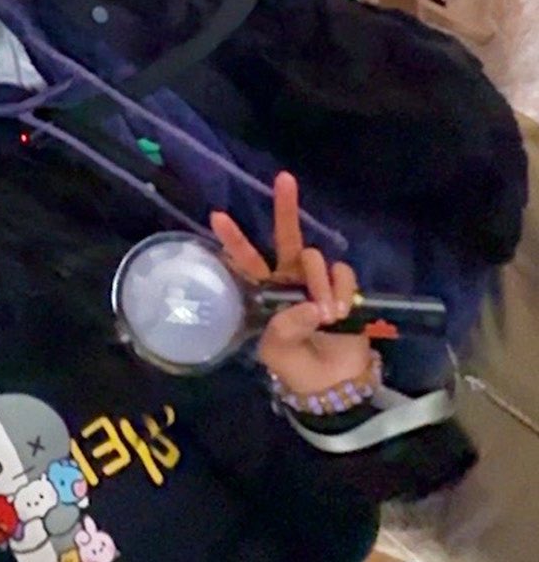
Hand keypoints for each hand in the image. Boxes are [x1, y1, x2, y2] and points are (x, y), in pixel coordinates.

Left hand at [210, 175, 369, 399]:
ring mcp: (317, 281)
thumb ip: (286, 327)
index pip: (246, 261)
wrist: (334, 383)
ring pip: (314, 259)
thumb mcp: (277, 351)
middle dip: (285, 207)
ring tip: (326, 316)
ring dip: (320, 285)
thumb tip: (311, 305)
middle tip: (283, 179)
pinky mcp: (344, 286)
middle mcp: (289, 279)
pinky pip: (341, 273)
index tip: (216, 215)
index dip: (233, 239)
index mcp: (265, 293)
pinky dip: (342, 291)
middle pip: (286, 236)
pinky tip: (342, 313)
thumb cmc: (296, 366)